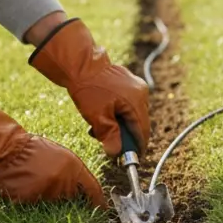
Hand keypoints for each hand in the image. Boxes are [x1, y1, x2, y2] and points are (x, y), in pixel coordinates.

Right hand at [0, 98, 107, 207]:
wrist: (5, 150)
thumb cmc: (33, 151)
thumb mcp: (60, 156)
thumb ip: (74, 173)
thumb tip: (87, 192)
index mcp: (74, 167)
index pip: (94, 190)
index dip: (99, 202)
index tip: (102, 210)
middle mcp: (64, 181)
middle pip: (75, 201)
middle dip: (70, 200)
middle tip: (56, 189)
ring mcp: (47, 192)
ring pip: (56, 205)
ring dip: (51, 200)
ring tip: (37, 182)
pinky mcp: (32, 200)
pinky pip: (38, 207)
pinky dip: (35, 202)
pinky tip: (27, 187)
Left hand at [27, 18, 150, 156]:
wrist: (80, 63)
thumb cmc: (88, 88)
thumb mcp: (97, 117)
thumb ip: (110, 137)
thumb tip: (116, 154)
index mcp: (136, 102)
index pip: (142, 131)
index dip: (138, 147)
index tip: (132, 158)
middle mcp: (141, 93)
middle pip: (138, 122)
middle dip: (124, 135)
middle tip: (111, 144)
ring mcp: (136, 86)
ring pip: (132, 113)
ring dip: (119, 124)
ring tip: (100, 127)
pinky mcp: (128, 82)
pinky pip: (128, 103)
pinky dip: (118, 112)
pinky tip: (103, 115)